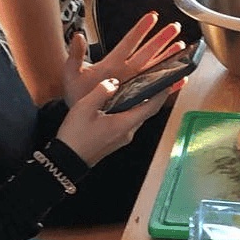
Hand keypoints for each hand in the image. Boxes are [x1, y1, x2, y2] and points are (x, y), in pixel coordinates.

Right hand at [54, 72, 178, 165]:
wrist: (65, 161)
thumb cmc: (75, 135)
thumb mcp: (84, 108)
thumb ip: (101, 91)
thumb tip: (114, 82)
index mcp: (125, 124)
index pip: (152, 106)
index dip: (164, 92)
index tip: (173, 79)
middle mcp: (128, 132)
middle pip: (147, 110)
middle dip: (155, 94)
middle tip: (160, 78)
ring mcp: (123, 137)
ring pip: (137, 116)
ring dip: (143, 101)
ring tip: (143, 84)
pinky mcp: (115, 139)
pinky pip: (128, 121)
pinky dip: (131, 108)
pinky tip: (123, 99)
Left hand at [61, 12, 183, 107]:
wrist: (78, 114)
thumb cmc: (76, 93)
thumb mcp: (71, 73)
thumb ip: (75, 55)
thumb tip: (77, 36)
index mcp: (112, 62)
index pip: (128, 42)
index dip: (140, 30)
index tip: (152, 16)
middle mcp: (126, 70)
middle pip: (147, 52)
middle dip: (161, 39)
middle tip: (175, 27)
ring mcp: (133, 81)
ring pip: (154, 66)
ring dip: (167, 56)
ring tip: (181, 46)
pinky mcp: (137, 94)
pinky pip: (155, 87)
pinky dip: (168, 84)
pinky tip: (179, 79)